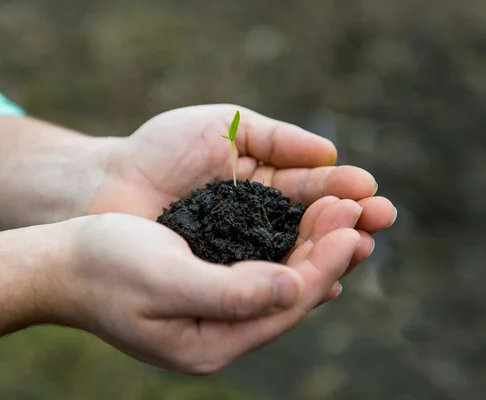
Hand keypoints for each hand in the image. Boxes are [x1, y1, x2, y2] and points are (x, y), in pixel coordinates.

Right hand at [53, 198, 366, 374]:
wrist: (62, 262)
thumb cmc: (105, 266)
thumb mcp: (165, 279)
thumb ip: (231, 292)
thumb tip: (295, 288)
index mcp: (211, 343)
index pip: (285, 306)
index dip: (324, 266)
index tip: (354, 227)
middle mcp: (221, 333)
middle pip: (291, 294)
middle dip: (329, 251)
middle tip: (360, 208)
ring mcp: (216, 311)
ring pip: (281, 279)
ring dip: (314, 244)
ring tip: (344, 207)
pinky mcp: (211, 284)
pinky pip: (262, 268)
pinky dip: (288, 243)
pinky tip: (308, 222)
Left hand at [89, 104, 395, 270]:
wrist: (106, 184)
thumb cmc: (160, 149)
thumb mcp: (223, 127)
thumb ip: (276, 137)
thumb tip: (330, 151)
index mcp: (262, 183)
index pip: (311, 189)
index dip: (342, 191)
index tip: (369, 192)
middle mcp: (258, 220)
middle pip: (312, 225)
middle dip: (347, 222)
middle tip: (380, 219)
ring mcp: (241, 252)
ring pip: (295, 256)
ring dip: (329, 252)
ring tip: (359, 246)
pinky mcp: (222, 279)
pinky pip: (264, 284)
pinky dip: (293, 284)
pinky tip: (322, 283)